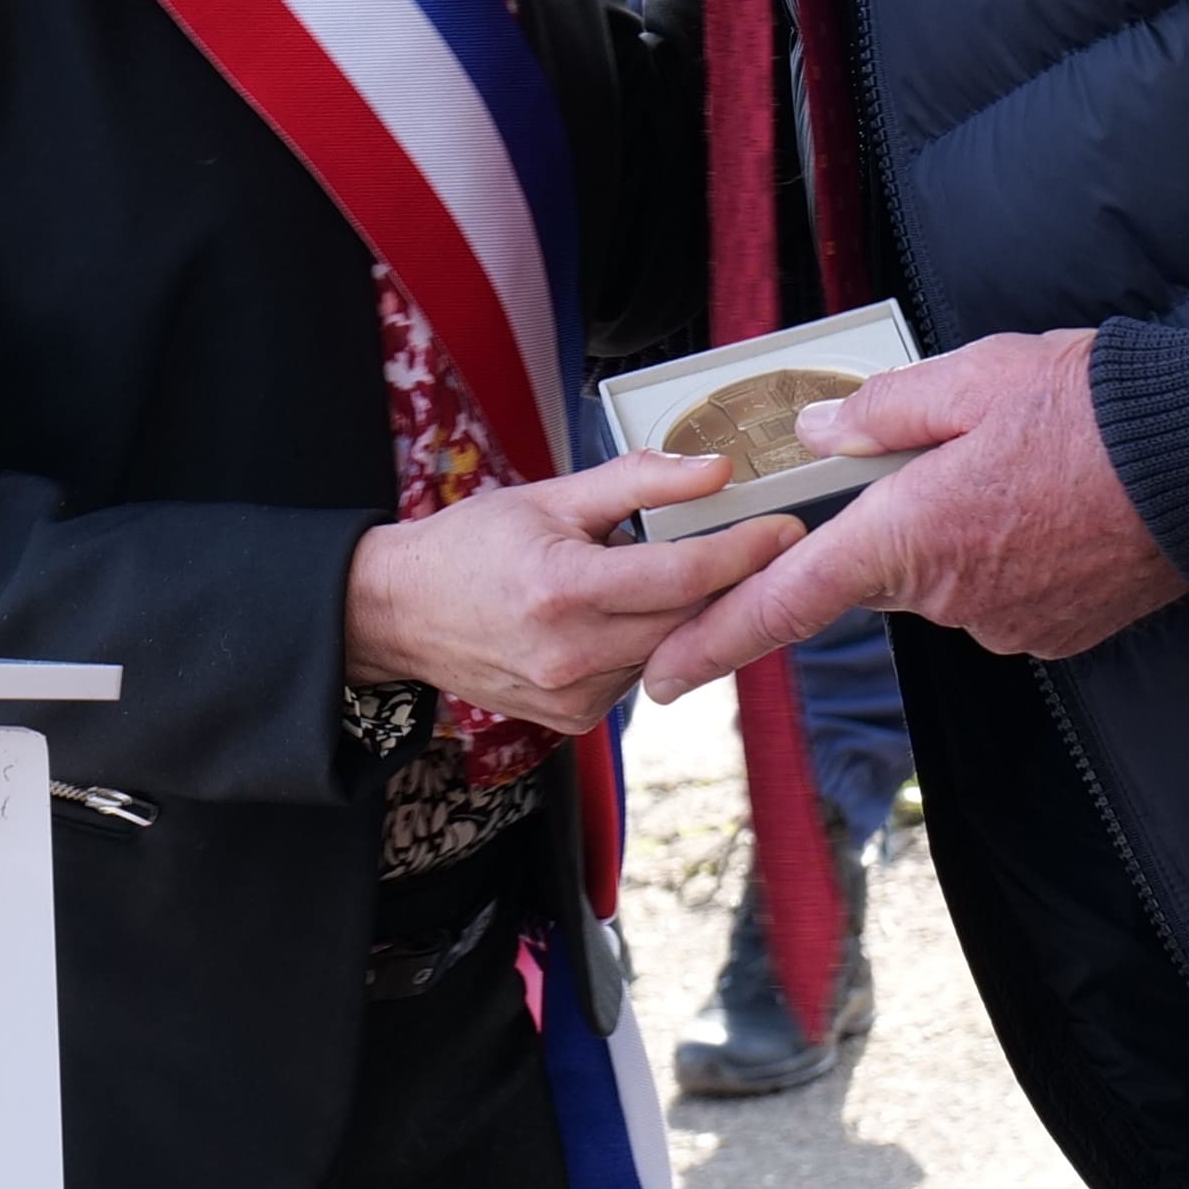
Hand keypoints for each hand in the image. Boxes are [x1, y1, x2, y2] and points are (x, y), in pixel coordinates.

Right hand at [344, 450, 805, 733]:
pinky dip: (651, 643)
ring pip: (671, 651)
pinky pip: (642, 676)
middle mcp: (570, 654)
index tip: (787, 530)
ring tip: (672, 576)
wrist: (401, 613)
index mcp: (563, 589)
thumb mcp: (552, 495)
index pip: (684, 574)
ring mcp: (571, 696)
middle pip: (689, 618)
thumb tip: (717, 470)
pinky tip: (629, 615)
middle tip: (758, 546)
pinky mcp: (573, 719)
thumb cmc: (475, 546)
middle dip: (729, 582)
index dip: (745, 551)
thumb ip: (639, 481)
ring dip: (687, 614)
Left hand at [637, 327, 1188, 701]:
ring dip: (967, 535)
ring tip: (1032, 471)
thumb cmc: (1093, 407)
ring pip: (949, 580)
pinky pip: (1006, 596)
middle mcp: (948, 596)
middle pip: (882, 569)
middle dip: (900, 523)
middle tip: (968, 456)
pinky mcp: (1056, 633)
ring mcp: (1005, 624)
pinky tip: (1062, 508)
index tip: (659, 682)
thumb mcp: (971, 376)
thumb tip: (821, 433)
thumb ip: (880, 411)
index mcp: (907, 533)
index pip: (783, 605)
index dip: (711, 645)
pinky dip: (1018, 558)